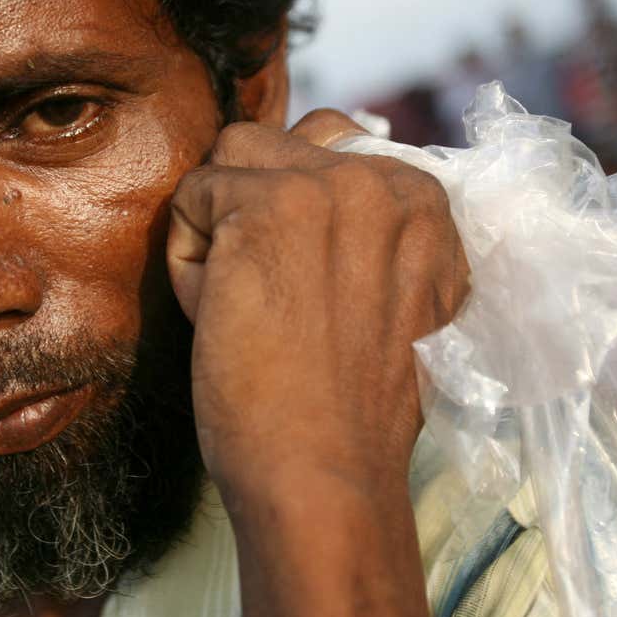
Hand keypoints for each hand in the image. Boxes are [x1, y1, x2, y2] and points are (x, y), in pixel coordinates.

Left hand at [167, 109, 469, 502]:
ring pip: (231, 157)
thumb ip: (372, 230)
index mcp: (427, 198)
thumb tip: (314, 168)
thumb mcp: (392, 295)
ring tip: (246, 300)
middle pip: (278, 143)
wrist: (326, 473)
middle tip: (273, 296)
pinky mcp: (267, 206)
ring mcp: (330, 187)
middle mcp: (388, 179)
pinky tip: (225, 317)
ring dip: (221, 223)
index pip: (330, 148)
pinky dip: (189, 261)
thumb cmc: (349, 404)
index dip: (297, 218)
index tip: (311, 292)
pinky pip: (191, 198)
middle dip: (255, 208)